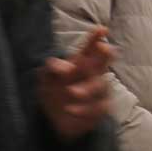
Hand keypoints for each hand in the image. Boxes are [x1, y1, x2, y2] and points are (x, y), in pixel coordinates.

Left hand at [37, 26, 114, 142]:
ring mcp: (99, 91)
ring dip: (87, 88)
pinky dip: (84, 108)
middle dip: (105, 55)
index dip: (96, 38)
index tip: (101, 29)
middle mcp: (93, 75)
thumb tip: (65, 66)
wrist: (56, 121)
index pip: (90, 49)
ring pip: (101, 85)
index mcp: (81, 64)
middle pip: (104, 62)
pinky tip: (71, 110)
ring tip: (71, 92)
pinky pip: (98, 106)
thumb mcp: (46, 80)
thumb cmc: (53, 94)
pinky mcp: (101, 107)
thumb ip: (52, 69)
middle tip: (104, 49)